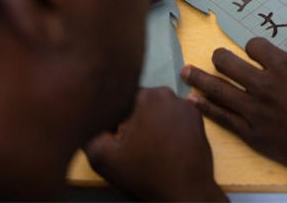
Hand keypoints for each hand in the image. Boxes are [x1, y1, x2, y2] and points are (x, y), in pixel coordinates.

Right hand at [86, 88, 226, 201]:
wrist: (185, 193)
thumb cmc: (144, 174)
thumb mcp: (103, 156)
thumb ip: (89, 130)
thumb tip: (88, 116)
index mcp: (145, 95)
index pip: (118, 99)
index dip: (112, 120)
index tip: (116, 139)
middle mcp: (167, 93)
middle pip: (137, 103)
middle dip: (131, 121)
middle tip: (132, 147)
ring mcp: (185, 104)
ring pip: (155, 110)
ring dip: (149, 124)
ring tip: (149, 149)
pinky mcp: (197, 117)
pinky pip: (173, 117)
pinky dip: (167, 128)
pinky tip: (165, 148)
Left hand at [181, 38, 286, 185]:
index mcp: (285, 67)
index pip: (254, 45)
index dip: (254, 46)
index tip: (255, 52)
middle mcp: (264, 85)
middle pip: (228, 63)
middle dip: (220, 57)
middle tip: (216, 57)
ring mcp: (254, 111)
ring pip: (217, 89)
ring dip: (199, 78)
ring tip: (186, 72)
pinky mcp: (251, 133)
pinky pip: (222, 117)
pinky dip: (205, 108)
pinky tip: (193, 101)